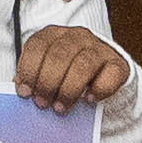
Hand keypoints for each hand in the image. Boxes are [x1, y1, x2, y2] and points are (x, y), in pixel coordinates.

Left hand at [14, 23, 134, 115]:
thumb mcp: (47, 71)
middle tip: (42, 103)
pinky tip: (89, 100)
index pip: (38, 45)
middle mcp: (77, 36)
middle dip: (47, 82)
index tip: (24, 92)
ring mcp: (98, 48)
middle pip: (59, 55)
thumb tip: (23, 92)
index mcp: (54, 34)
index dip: (28, 70)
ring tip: (61, 107)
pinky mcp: (118, 64)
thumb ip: (35, 77)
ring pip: (83, 64)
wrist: (102, 76)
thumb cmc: (67, 74)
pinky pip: (110, 74)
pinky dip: (98, 89)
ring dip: (69, 89)